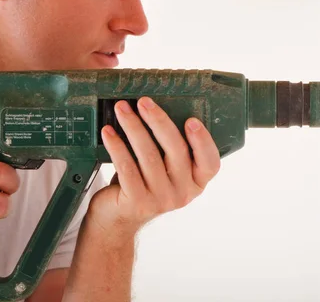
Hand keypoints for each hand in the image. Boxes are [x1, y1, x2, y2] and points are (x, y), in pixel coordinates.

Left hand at [88, 97, 220, 236]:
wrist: (118, 217)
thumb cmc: (145, 182)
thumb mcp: (166, 169)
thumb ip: (172, 148)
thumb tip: (158, 108)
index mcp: (197, 182)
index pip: (210, 162)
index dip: (203, 141)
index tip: (191, 120)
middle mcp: (183, 192)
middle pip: (177, 151)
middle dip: (159, 121)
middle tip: (144, 102)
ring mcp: (161, 199)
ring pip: (149, 156)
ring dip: (134, 127)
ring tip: (122, 109)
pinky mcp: (137, 202)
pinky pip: (127, 168)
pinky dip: (117, 146)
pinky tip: (108, 132)